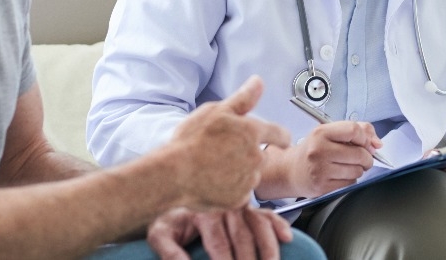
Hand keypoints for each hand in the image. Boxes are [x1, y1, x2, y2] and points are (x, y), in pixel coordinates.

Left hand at [147, 207, 293, 259]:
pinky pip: (267, 215)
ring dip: (269, 249)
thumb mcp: (159, 233)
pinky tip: (286, 238)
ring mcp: (240, 205)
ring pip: (260, 225)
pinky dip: (278, 225)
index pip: (219, 243)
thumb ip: (169, 251)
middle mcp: (226, 206)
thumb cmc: (169, 218)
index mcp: (204, 211)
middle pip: (243, 237)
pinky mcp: (248, 208)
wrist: (172, 193)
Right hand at [169, 76, 291, 210]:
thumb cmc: (190, 141)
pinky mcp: (239, 199)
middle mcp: (255, 157)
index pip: (280, 134)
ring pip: (250, 175)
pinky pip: (240, 193)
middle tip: (223, 153)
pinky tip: (213, 182)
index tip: (280, 139)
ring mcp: (248, 180)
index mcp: (252, 132)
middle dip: (248, 154)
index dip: (280, 136)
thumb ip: (242, 99)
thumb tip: (258, 82)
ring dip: (239, 173)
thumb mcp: (215, 111)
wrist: (173, 174)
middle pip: (261, 156)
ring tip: (214, 168)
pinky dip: (230, 189)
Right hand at [260, 121, 381, 198]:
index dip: (365, 137)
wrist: (289, 171)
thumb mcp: (329, 133)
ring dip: (358, 169)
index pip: (354, 130)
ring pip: (357, 170)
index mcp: (321, 133)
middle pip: (360, 153)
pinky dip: (350, 179)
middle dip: (366, 157)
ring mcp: (321, 170)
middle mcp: (319, 150)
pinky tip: (339, 175)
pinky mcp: (323, 186)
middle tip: (361, 157)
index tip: (365, 142)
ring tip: (346, 165)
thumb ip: (356, 130)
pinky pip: (350, 183)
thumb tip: (377, 143)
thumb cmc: (312, 150)